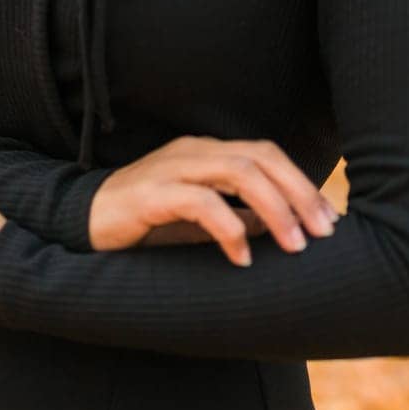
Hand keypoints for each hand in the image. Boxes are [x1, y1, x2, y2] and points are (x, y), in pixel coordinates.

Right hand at [89, 136, 340, 265]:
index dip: (301, 183)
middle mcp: (192, 152)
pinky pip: (199, 202)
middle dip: (298, 194)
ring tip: (294, 245)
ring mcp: (170, 169)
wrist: (80, 225)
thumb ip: (237, 215)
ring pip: (237, 172)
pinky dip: (229, 228)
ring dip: (274, 208)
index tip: (328, 223)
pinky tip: (242, 258)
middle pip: (259, 157)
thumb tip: (281, 228)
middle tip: (322, 234)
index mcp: (206, 153)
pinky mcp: (150, 195)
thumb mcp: (199, 219)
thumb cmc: (144, 225)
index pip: (266, 154)